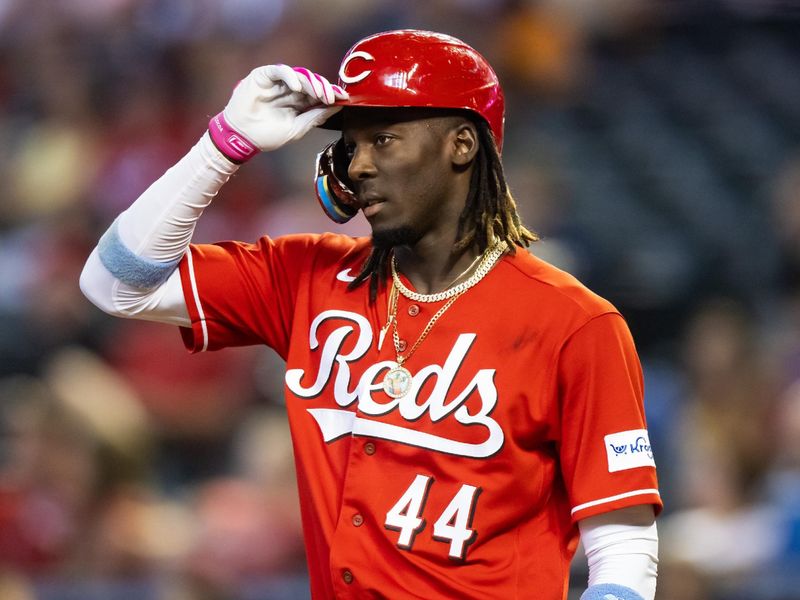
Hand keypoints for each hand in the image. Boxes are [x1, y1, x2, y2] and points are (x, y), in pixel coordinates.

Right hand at [209, 65, 346, 162]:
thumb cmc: (267, 135)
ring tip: (318, 94)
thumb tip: (337, 107)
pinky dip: (290, 76)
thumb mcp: (297, 128)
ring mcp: (278, 82)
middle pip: (312, 83)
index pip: (319, 94)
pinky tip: (298, 87)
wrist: (242, 137)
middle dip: (324, 89)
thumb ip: (315, 117)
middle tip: (331, 97)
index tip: (344, 98)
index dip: (332, 94)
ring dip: (311, 83)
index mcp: (299, 102)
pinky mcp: (264, 76)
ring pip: (299, 75)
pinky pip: (280, 70)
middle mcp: (291, 90)